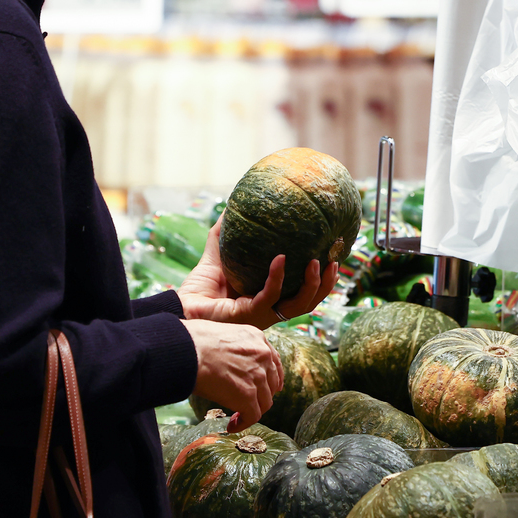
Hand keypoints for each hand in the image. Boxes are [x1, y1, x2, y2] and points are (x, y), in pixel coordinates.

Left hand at [177, 218, 337, 328]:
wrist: (182, 306)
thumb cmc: (199, 286)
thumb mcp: (218, 253)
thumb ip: (226, 231)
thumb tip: (232, 202)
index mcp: (270, 299)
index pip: (304, 293)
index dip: (322, 280)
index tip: (334, 258)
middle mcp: (270, 310)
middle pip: (310, 302)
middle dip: (326, 285)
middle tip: (335, 262)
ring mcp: (262, 315)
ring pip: (299, 306)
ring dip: (312, 285)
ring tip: (316, 262)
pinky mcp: (249, 315)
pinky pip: (270, 296)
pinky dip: (277, 277)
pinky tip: (280, 259)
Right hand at [183, 320, 282, 427]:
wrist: (185, 350)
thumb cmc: (192, 340)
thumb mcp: (223, 333)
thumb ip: (234, 346)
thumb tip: (227, 360)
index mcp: (256, 337)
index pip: (273, 361)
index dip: (272, 377)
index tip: (270, 387)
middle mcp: (262, 356)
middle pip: (271, 383)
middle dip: (262, 395)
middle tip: (251, 404)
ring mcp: (257, 376)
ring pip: (264, 402)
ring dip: (252, 411)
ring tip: (238, 417)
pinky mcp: (247, 395)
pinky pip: (252, 416)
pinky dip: (243, 423)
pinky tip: (232, 426)